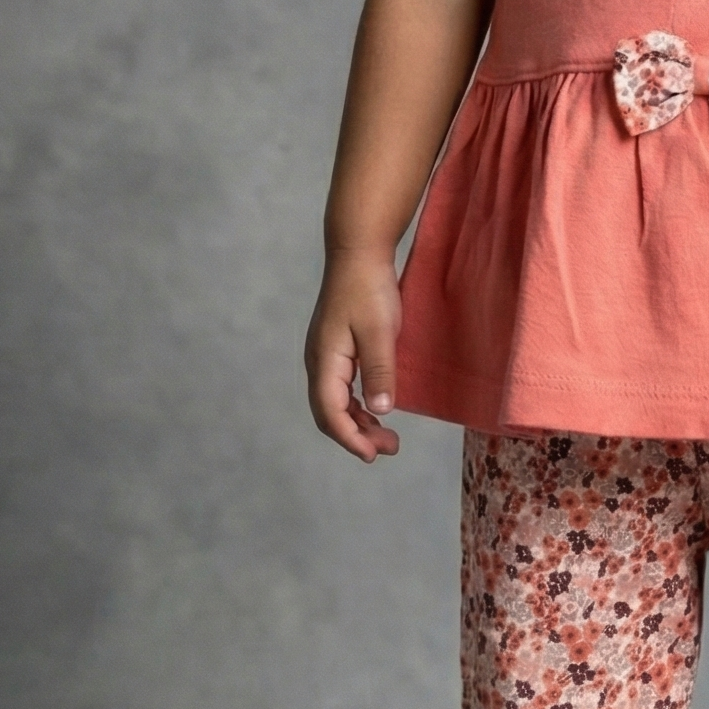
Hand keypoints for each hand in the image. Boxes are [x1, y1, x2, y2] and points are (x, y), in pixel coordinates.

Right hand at [305, 250, 403, 461]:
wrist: (359, 253)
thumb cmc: (369, 288)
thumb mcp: (380, 331)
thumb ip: (379, 371)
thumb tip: (382, 411)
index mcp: (325, 361)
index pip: (330, 412)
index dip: (350, 438)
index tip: (372, 455)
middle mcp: (319, 362)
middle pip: (329, 413)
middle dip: (356, 436)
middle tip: (389, 448)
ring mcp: (326, 357)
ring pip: (336, 403)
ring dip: (359, 423)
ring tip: (387, 437)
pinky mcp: (336, 350)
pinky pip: (342, 389)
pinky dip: (358, 406)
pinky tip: (377, 410)